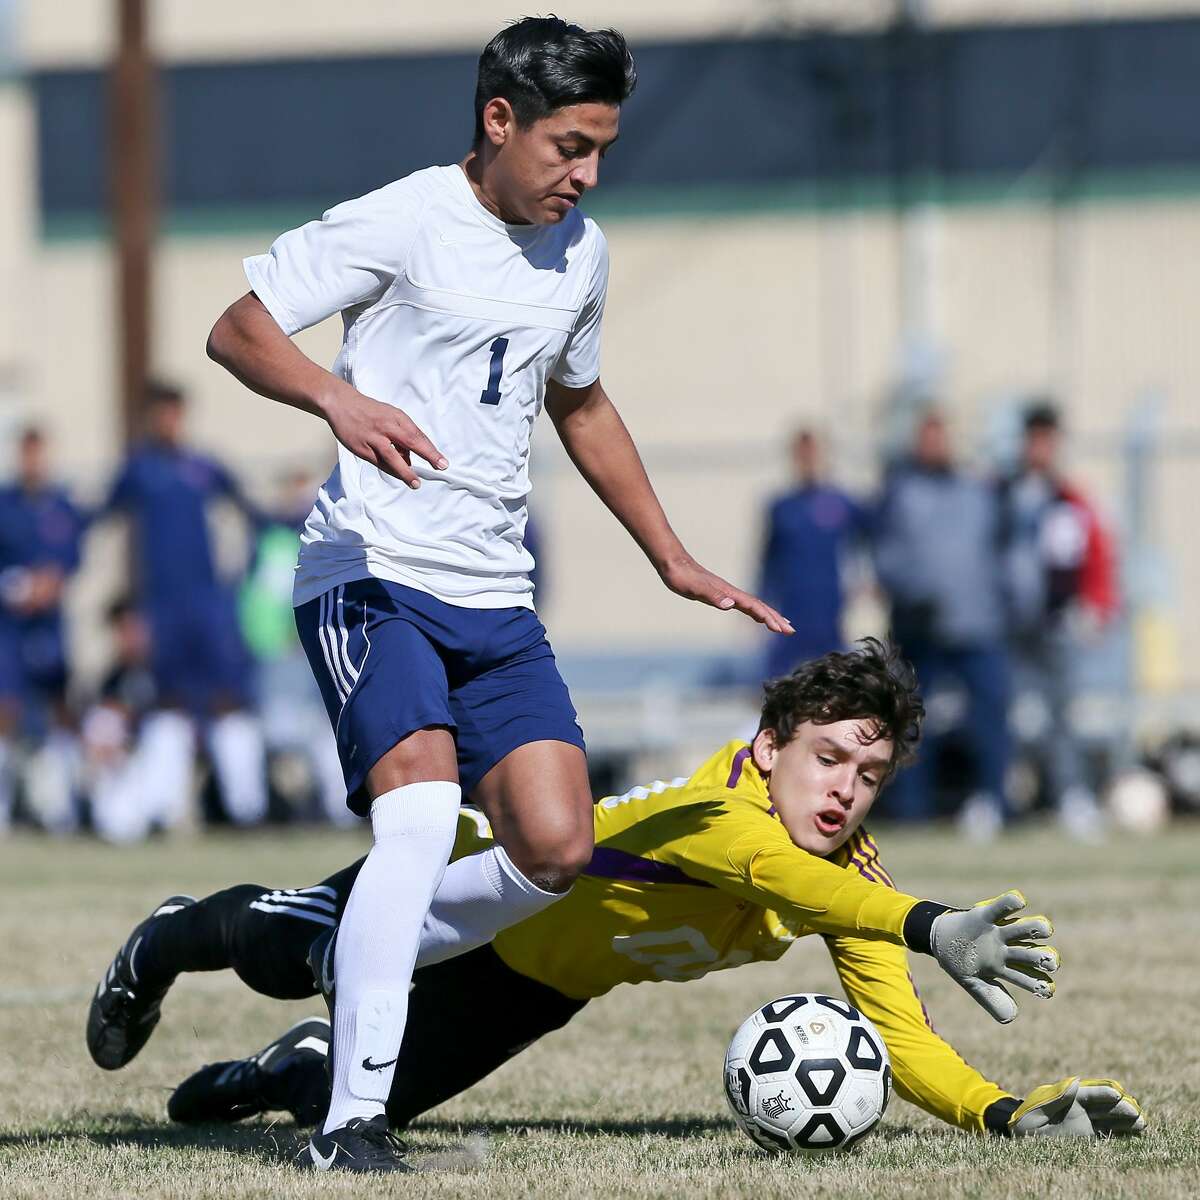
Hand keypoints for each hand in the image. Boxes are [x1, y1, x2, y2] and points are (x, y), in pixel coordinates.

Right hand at [322, 383, 446, 488]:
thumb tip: (411, 457)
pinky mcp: (361, 448)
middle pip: (410, 441)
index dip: (431, 450)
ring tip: (416, 483)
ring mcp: (373, 438)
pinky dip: (391, 470)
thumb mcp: (391, 416)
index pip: (417, 435)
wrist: (341, 403)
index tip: (443, 463)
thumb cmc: (371, 412)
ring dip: (405, 472)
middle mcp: (386, 426)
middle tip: (440, 466)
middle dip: (427, 455)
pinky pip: (379, 463)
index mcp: (396, 417)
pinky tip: (399, 476)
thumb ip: (403, 434)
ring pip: (392, 457)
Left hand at [658, 556, 793, 633]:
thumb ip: (712, 595)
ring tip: (783, 626)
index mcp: (729, 592)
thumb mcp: (695, 588)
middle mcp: (732, 593)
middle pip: (759, 606)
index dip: (768, 617)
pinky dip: (756, 613)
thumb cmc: (682, 577)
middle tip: (791, 631)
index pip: (754, 606)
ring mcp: (728, 593)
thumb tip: (731, 604)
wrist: (674, 564)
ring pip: (754, 606)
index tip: (780, 629)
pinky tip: (759, 618)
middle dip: (776, 619)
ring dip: (769, 616)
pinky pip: (745, 606)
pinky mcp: (722, 595)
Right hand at [930, 891, 1058, 1022]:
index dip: (1040, 983)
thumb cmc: (960, 963)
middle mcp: (1007, 949)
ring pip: (1021, 930)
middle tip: (1051, 961)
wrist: (939, 940)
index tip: (1047, 989)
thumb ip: (991, 999)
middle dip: (1043, 957)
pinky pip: (1000, 908)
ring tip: (1046, 929)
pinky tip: (1020, 901)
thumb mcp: (973, 983)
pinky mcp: (985, 915)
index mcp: (1006, 967)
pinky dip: (1010, 904)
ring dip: (1035, 929)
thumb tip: (1011, 1017)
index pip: (1028, 977)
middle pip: (1030, 954)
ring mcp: (998, 931)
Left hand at [1010, 1077, 1145, 1137]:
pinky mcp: (1090, 1136)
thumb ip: (1056, 1098)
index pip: (1090, 1093)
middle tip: (1135, 1110)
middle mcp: (1082, 1108)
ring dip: (1126, 1119)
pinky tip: (1137, 1133)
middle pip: (1105, 1105)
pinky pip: (1110, 1133)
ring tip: (1142, 1122)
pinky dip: (1123, 1132)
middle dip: (1120, 1107)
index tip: (1117, 1094)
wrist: (1024, 1136)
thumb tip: (1075, 1081)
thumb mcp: (1037, 1110)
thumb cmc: (1026, 1121)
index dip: (1104, 1093)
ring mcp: (1087, 1121)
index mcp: (1069, 1098)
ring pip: (1111, 1118)